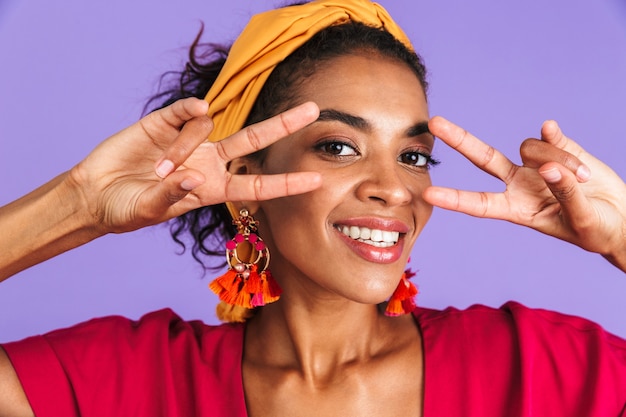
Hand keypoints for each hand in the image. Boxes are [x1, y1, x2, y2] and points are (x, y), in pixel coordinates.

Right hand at [68, 98, 321, 233]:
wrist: (94, 194)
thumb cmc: (126, 211)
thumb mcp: (149, 211)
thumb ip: (170, 197)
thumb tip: (190, 177)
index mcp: (213, 189)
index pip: (257, 187)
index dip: (286, 183)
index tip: (316, 180)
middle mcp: (208, 162)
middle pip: (254, 141)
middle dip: (282, 125)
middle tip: (313, 110)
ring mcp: (190, 141)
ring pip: (208, 127)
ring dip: (182, 148)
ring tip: (155, 170)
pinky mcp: (166, 123)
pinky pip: (187, 111)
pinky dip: (189, 112)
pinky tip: (188, 115)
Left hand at [423, 116, 625, 270]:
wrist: (623, 216)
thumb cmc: (599, 230)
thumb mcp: (583, 222)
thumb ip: (567, 196)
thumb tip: (551, 168)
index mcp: (517, 209)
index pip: (479, 204)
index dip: (454, 199)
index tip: (428, 194)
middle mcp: (519, 184)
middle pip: (483, 159)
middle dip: (459, 140)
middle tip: (434, 123)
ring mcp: (537, 164)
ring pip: (530, 146)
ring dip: (556, 157)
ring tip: (582, 178)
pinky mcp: (558, 148)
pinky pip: (548, 135)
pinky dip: (554, 137)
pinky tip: (554, 132)